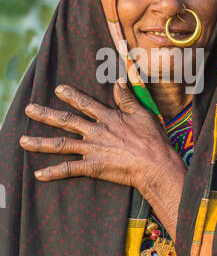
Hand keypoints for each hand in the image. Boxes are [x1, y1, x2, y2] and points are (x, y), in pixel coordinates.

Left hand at [19, 80, 184, 199]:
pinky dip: (53, 173)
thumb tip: (119, 81)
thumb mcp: (141, 113)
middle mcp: (96, 131)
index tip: (57, 89)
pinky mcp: (93, 167)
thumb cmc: (152, 140)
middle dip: (46, 114)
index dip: (70, 95)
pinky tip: (38, 174)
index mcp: (108, 117)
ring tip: (22, 141)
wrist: (155, 164)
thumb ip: (127, 98)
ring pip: (61, 144)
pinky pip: (69, 170)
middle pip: (66, 121)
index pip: (85, 103)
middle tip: (29, 109)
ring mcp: (92, 149)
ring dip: (40, 143)